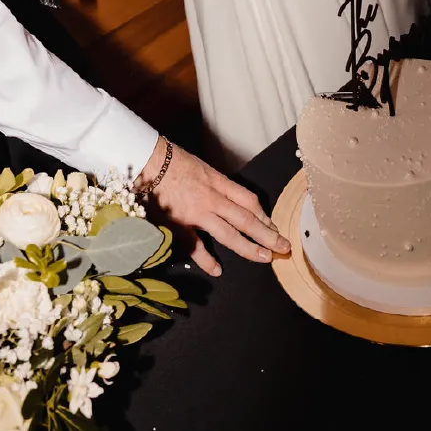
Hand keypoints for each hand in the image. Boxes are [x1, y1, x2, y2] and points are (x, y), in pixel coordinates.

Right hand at [136, 139, 290, 275]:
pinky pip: (196, 247)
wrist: (147, 162)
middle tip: (283, 247)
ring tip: (264, 258)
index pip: (248, 200)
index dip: (263, 215)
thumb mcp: (201, 166)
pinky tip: (217, 270)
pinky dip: (207, 260)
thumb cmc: (172, 160)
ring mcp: (196, 214)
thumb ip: (215, 183)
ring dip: (249, 248)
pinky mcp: (179, 226)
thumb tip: (228, 196)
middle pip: (247, 219)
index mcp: (217, 182)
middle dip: (268, 234)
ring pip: (229, 235)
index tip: (272, 225)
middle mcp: (212, 199)